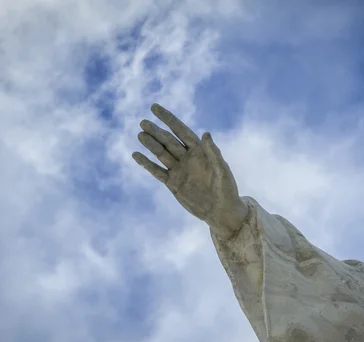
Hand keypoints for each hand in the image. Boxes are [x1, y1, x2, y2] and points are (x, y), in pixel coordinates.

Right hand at [133, 103, 248, 238]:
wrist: (221, 212)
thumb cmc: (227, 189)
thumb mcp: (222, 171)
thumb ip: (213, 153)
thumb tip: (206, 133)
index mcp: (200, 151)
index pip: (181, 130)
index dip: (168, 119)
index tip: (154, 107)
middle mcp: (187, 158)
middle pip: (168, 141)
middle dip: (156, 131)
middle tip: (143, 122)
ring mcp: (179, 170)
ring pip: (161, 154)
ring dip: (150, 144)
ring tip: (140, 134)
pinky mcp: (172, 183)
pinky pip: (157, 171)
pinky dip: (147, 164)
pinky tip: (136, 155)